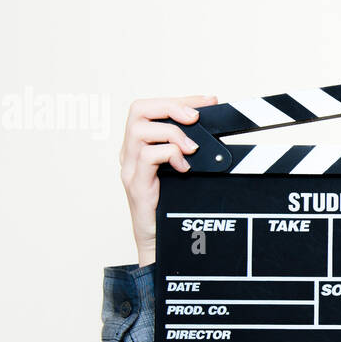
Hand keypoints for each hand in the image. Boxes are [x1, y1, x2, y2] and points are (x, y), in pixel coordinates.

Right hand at [119, 95, 216, 266]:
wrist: (160, 241)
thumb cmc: (171, 205)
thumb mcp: (181, 169)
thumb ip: (189, 148)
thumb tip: (212, 128)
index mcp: (138, 145)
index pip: (151, 108)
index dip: (180, 99)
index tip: (208, 101)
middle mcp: (129, 153)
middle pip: (138, 109)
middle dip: (172, 106)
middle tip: (196, 118)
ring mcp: (129, 168)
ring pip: (140, 130)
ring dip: (173, 133)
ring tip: (191, 149)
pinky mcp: (136, 185)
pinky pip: (147, 155)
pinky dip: (170, 154)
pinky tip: (184, 167)